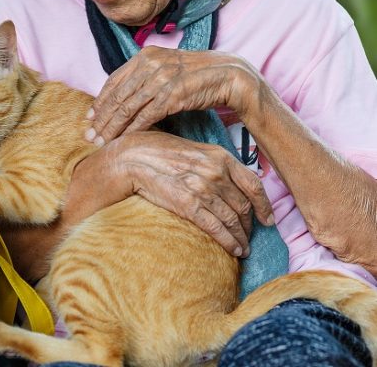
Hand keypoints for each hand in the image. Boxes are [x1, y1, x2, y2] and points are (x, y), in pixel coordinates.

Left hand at [85, 46, 259, 145]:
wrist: (228, 75)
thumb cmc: (195, 76)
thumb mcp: (166, 69)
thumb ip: (144, 78)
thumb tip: (121, 97)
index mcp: (145, 56)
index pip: (113, 81)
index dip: (100, 101)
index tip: (89, 118)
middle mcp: (150, 64)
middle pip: (117, 96)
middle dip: (101, 119)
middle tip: (88, 136)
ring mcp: (161, 79)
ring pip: (127, 108)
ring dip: (112, 128)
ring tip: (101, 142)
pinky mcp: (172, 95)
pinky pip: (145, 116)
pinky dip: (132, 130)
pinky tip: (123, 141)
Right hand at [108, 131, 274, 257]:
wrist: (132, 158)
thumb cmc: (159, 151)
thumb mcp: (193, 150)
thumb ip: (213, 164)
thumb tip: (227, 181)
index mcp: (221, 157)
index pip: (254, 185)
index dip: (264, 205)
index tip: (268, 219)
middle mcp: (216, 173)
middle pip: (244, 206)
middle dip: (250, 226)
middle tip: (250, 237)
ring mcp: (203, 190)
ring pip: (233, 220)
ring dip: (241, 238)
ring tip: (243, 249)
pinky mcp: (189, 206)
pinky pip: (216, 228)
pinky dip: (229, 242)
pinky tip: (234, 250)